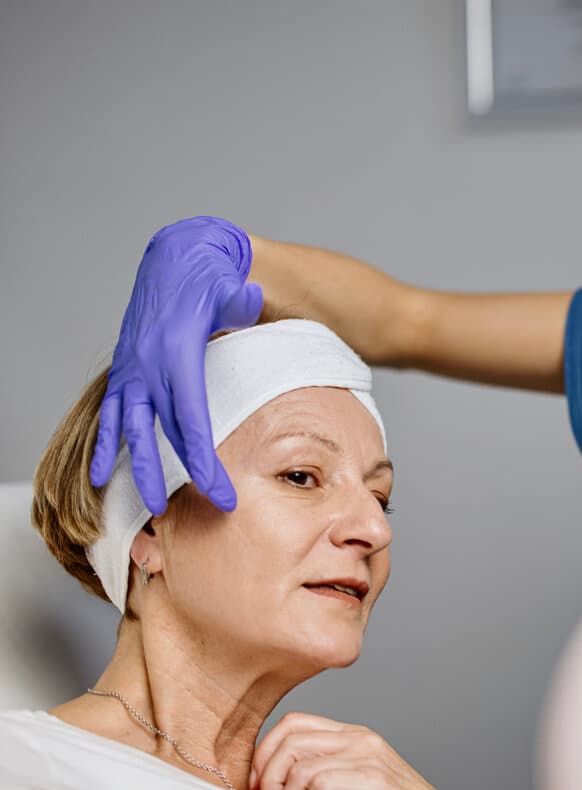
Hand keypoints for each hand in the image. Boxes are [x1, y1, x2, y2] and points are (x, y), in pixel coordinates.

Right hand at [90, 217, 261, 514]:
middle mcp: (149, 366)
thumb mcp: (230, 286)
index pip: (191, 420)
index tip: (221, 491)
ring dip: (141, 471)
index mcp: (177, 354)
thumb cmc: (210, 278)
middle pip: (167, 433)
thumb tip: (252, 297)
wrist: (177, 259)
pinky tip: (100, 477)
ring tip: (154, 508)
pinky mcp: (126, 370)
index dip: (204, 460)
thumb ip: (241, 299)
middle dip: (188, 475)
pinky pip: (113, 415)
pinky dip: (106, 446)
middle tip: (213, 507)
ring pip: (133, 431)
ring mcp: (133, 370)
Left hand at [250, 712, 471, 789]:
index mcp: (351, 738)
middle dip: (270, 780)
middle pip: (288, 737)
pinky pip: (320, 783)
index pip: (292, 724)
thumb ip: (311, 783)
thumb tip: (263, 786)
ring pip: (299, 763)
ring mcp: (369, 756)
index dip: (266, 757)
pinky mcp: (375, 779)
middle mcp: (361, 739)